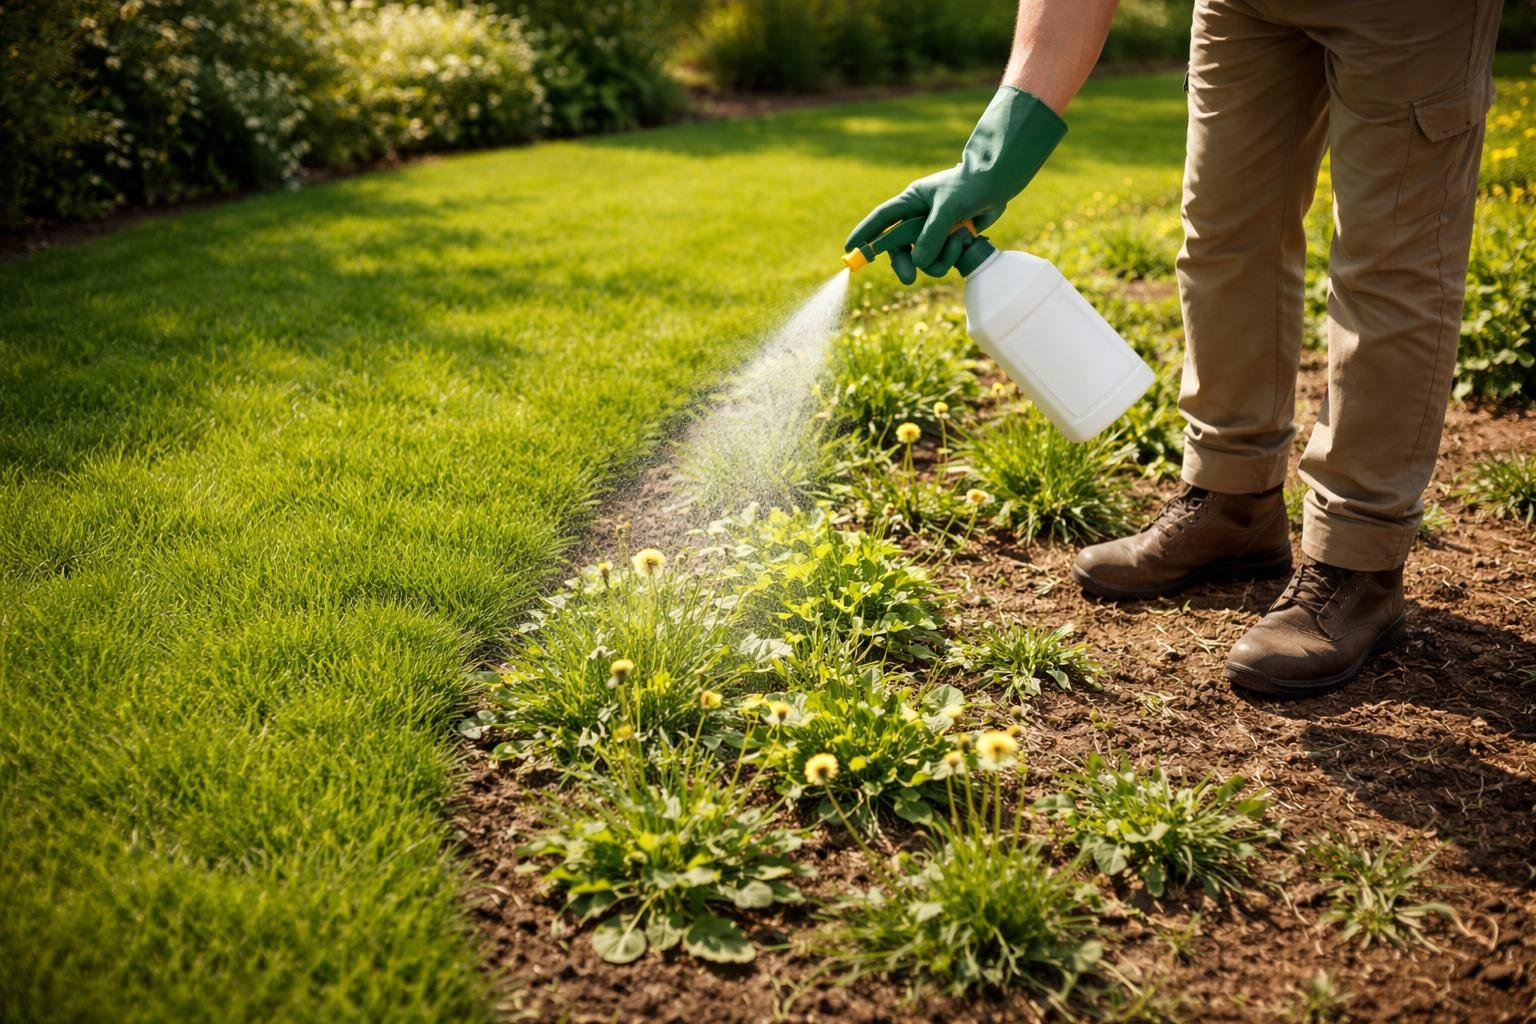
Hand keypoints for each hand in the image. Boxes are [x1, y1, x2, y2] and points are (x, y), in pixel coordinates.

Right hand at [844, 87, 1066, 281]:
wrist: (998, 183)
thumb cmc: (971, 186)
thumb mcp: (948, 208)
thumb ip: (931, 235)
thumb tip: (918, 263)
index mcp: (911, 201)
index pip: (881, 220)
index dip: (864, 235)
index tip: (849, 251)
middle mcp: (918, 217)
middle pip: (900, 247)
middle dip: (905, 262)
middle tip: (909, 280)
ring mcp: (934, 230)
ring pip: (923, 258)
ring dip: (940, 256)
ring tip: (959, 241)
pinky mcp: (949, 240)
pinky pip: (942, 260)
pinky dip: (953, 255)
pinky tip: (967, 240)